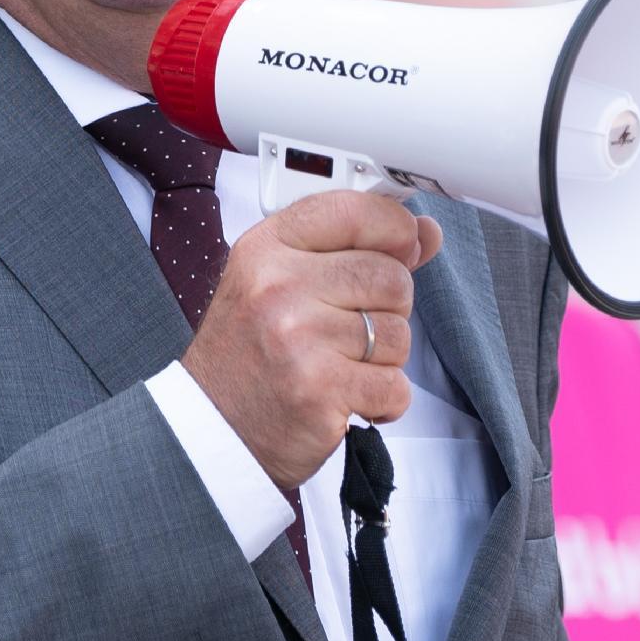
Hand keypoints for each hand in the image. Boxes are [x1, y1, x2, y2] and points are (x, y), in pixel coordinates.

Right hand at [183, 189, 443, 487]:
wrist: (214, 428)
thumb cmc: (249, 355)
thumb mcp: (283, 283)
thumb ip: (354, 251)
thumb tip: (424, 232)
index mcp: (266, 250)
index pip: (355, 212)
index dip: (395, 228)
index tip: (401, 245)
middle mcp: (278, 287)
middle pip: (390, 276)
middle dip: (387, 308)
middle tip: (349, 330)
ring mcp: (298, 339)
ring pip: (397, 333)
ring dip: (382, 358)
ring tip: (340, 365)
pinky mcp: (320, 391)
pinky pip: (395, 385)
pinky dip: (382, 399)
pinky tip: (347, 397)